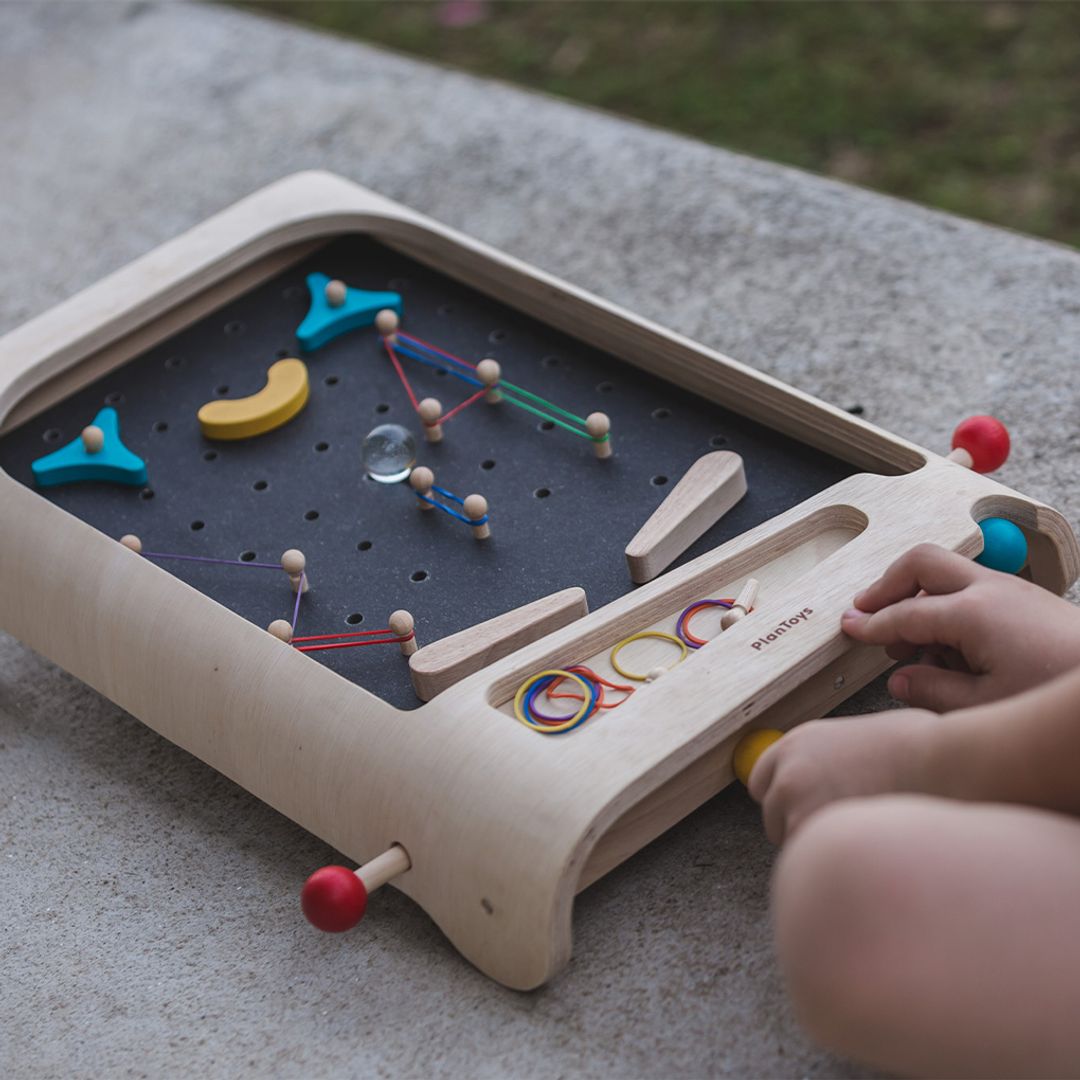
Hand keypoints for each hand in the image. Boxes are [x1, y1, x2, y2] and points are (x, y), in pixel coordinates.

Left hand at [748, 709, 936, 843]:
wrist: (941, 761)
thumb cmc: (918, 747)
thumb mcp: (857, 738)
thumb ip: (830, 758)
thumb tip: (830, 776)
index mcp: (797, 742)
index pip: (761, 781)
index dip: (785, 799)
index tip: (806, 808)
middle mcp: (789, 770)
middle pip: (772, 815)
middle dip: (798, 825)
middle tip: (839, 828)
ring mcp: (797, 801)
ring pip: (789, 841)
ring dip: (816, 845)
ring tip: (857, 838)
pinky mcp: (812, 829)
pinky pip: (810, 858)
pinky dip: (830, 861)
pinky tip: (862, 850)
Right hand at [841, 544, 1079, 711]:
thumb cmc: (1052, 693)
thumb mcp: (985, 705)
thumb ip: (932, 689)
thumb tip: (900, 679)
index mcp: (973, 613)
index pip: (904, 614)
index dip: (871, 624)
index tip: (848, 629)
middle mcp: (989, 589)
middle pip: (921, 563)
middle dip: (886, 584)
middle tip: (866, 612)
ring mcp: (1009, 589)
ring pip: (945, 572)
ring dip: (917, 597)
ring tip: (910, 645)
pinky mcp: (1024, 598)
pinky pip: (970, 587)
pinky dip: (945, 605)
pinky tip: (947, 647)